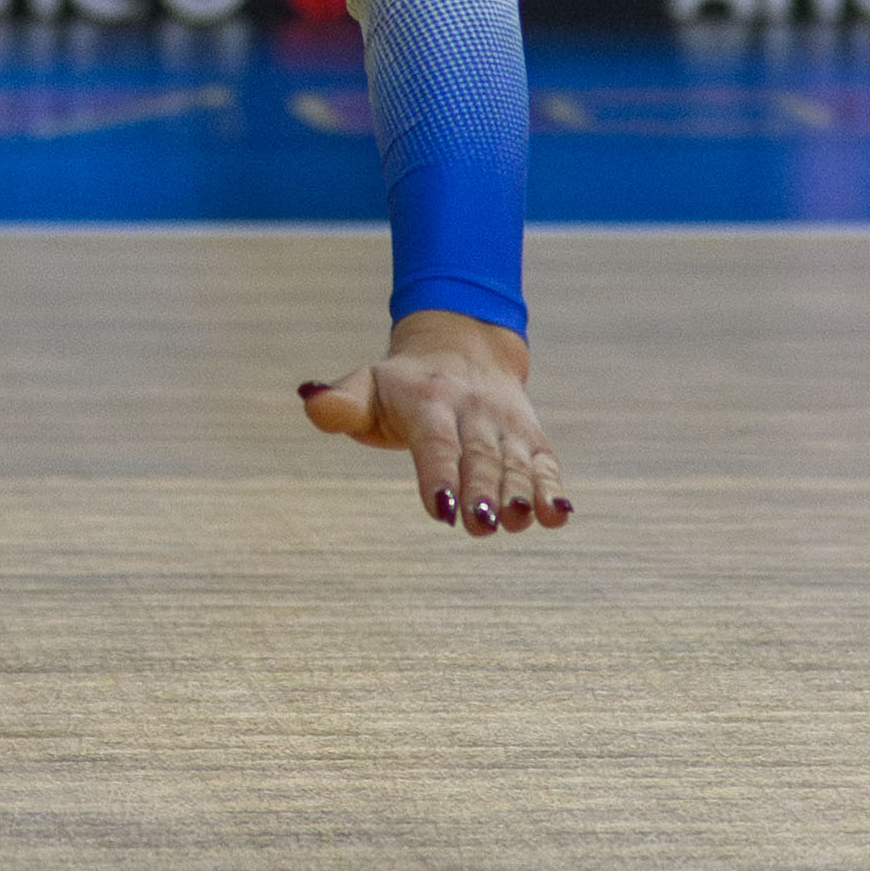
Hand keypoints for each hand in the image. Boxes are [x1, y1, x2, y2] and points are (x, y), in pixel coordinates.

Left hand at [299, 309, 570, 536]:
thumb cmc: (401, 385)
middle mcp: (472, 411)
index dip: (439, 474)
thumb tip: (311, 401)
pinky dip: (552, 489)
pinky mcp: (530, 438)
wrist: (462, 345)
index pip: (435, 442)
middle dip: (481, 491)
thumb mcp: (365, 385)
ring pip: (515, 463)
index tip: (442, 510)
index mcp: (428, 401)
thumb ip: (340, 403)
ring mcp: (505, 425)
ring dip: (518, 495)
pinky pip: (544, 464)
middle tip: (480, 524)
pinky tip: (558, 516)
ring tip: (516, 523)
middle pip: (479, 456)